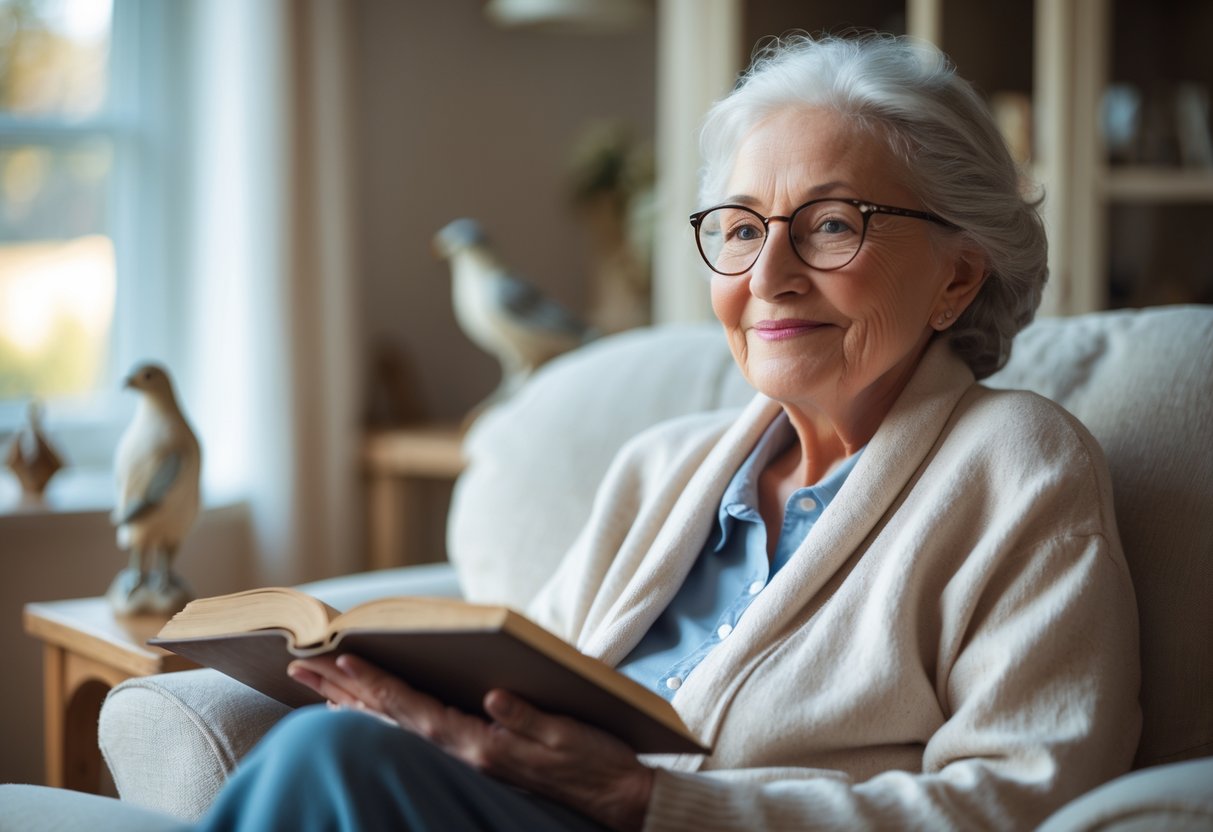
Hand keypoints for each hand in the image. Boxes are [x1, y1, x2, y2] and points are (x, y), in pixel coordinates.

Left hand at [289, 654, 653, 831]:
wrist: (616, 799)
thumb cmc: (596, 762)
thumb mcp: (567, 736)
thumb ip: (527, 718)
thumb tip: (493, 697)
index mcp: (481, 743)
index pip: (414, 708)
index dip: (376, 682)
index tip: (338, 659)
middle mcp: (466, 751)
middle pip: (392, 717)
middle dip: (345, 689)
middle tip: (301, 665)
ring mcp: (469, 757)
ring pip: (399, 727)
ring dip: (357, 704)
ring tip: (318, 687)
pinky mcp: (479, 756)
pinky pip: (418, 734)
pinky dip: (388, 719)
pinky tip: (371, 713)